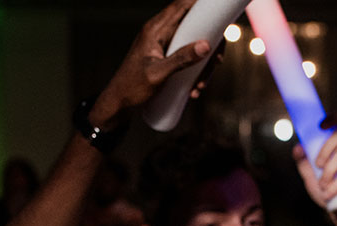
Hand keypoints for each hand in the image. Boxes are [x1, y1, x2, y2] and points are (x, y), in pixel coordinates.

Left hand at [91, 0, 213, 127]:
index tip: (218, 12)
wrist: (118, 104)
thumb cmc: (131, 88)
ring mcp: (163, 45)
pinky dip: (195, 72)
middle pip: (193, 25)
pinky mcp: (166, 57)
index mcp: (155, 29)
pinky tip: (193, 89)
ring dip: (203, 63)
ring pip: (193, 44)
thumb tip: (205, 46)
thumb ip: (181, 59)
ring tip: (200, 85)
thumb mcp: (158, 74)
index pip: (181, 6)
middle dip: (209, 43)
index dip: (200, 4)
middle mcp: (160, 33)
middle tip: (216, 61)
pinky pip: (187, 58)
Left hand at [293, 122, 336, 225]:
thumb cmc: (328, 193)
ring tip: (323, 186)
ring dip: (329, 171)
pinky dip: (336, 185)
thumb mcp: (311, 178)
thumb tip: (298, 147)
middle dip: (326, 148)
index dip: (333, 119)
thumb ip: (304, 163)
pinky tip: (329, 194)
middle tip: (318, 166)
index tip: (321, 125)